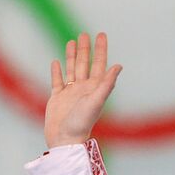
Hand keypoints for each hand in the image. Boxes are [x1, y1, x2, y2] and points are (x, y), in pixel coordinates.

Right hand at [45, 31, 120, 147]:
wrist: (65, 140)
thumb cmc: (81, 123)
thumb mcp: (96, 102)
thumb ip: (106, 84)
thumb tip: (118, 66)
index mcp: (94, 88)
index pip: (99, 64)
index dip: (100, 49)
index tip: (101, 34)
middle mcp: (83, 88)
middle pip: (84, 64)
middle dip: (85, 49)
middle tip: (85, 34)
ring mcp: (69, 93)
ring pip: (71, 69)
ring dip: (71, 56)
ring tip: (71, 42)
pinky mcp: (56, 99)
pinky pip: (57, 81)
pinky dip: (56, 71)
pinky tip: (56, 62)